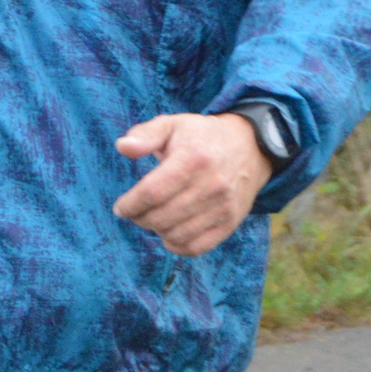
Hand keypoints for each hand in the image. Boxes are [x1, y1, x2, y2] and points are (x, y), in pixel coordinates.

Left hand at [113, 111, 272, 258]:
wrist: (250, 147)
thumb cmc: (202, 136)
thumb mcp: (173, 124)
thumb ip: (145, 134)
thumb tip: (122, 147)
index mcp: (193, 159)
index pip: (152, 192)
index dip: (130, 205)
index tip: (121, 208)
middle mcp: (211, 185)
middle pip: (162, 217)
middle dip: (140, 219)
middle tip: (134, 213)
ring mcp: (223, 206)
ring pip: (177, 235)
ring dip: (157, 231)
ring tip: (152, 219)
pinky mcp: (230, 222)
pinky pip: (198, 247)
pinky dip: (178, 246)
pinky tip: (169, 234)